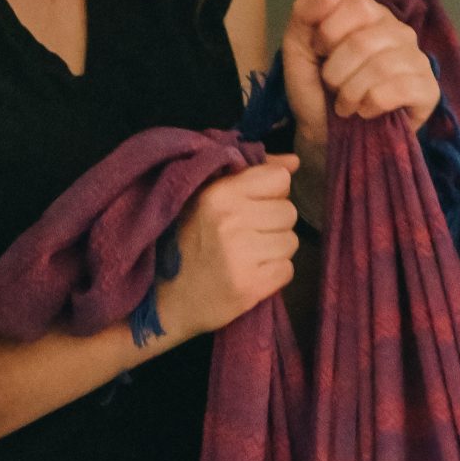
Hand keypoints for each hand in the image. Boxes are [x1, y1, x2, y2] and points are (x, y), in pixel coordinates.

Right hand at [157, 153, 298, 339]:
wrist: (165, 299)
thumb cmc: (188, 242)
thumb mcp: (208, 198)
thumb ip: (251, 175)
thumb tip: (294, 162)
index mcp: (218, 193)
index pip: (279, 180)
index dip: (271, 194)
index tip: (253, 207)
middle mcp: (230, 220)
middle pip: (289, 212)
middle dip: (274, 224)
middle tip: (248, 237)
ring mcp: (240, 255)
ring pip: (291, 242)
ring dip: (275, 251)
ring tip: (248, 256)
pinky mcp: (249, 286)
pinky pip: (287, 270)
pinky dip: (274, 274)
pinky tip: (250, 274)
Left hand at [281, 0, 440, 164]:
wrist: (325, 135)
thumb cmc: (315, 89)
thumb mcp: (297, 48)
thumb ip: (304, 15)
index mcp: (371, 15)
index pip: (357, 5)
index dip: (330, 32)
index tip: (319, 53)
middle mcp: (399, 32)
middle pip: (364, 41)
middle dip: (336, 72)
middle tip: (332, 88)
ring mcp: (417, 60)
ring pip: (381, 67)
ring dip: (351, 92)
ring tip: (345, 105)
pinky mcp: (428, 90)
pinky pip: (401, 89)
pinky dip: (373, 104)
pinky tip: (366, 111)